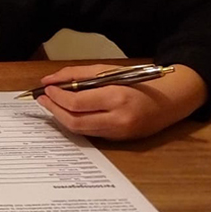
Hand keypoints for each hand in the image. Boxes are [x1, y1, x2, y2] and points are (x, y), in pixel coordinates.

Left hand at [35, 63, 206, 139]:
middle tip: (42, 99)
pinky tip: (68, 113)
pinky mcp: (118, 141)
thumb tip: (48, 81)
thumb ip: (77, 74)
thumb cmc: (137, 83)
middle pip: (74, 121)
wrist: (168, 102)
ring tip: (51, 105)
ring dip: (61, 118)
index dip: (56, 98)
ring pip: (79, 130)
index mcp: (117, 98)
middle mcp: (118, 119)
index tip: (46, 89)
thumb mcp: (108, 71)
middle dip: (53, 110)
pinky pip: (89, 133)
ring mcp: (118, 133)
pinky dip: (75, 123)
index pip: (76, 103)